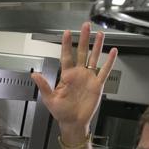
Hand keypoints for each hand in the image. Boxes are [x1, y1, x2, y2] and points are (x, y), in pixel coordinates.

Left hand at [35, 23, 117, 142]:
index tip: (66, 33)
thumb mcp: (49, 99)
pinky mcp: (97, 84)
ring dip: (97, 46)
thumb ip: (44, 85)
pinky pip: (104, 71)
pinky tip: (113, 52)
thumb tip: (34, 75)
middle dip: (83, 39)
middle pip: (81, 52)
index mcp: (66, 75)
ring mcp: (89, 78)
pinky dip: (109, 61)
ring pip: (94, 58)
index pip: (66, 56)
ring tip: (100, 34)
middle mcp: (78, 74)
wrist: (73, 122)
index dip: (67, 44)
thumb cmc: (61, 112)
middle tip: (85, 26)